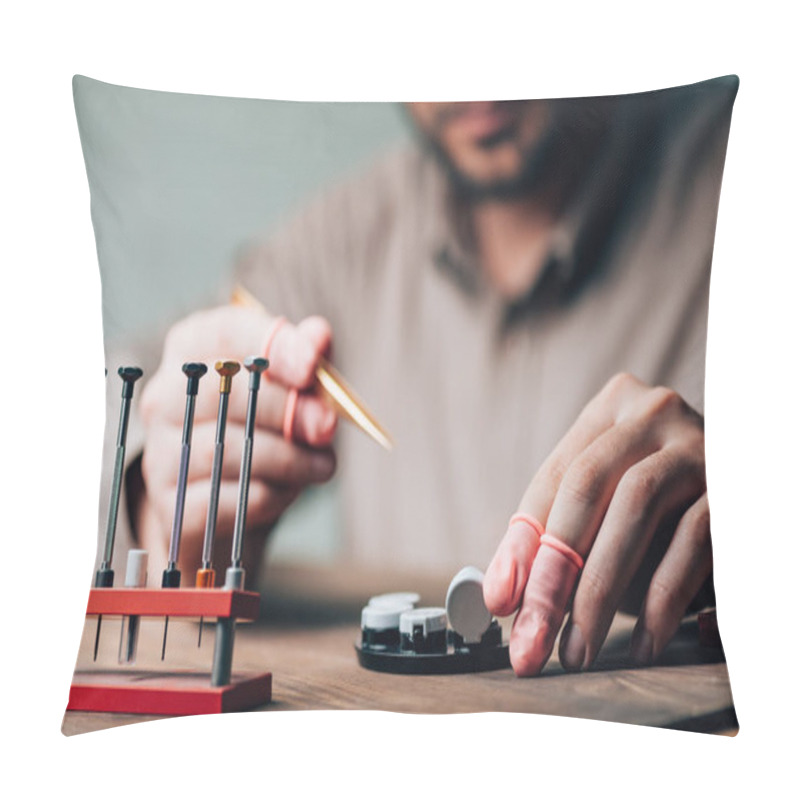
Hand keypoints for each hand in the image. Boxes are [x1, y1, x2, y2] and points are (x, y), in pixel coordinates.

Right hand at [134, 305, 337, 579]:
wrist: (227, 496)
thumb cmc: (264, 423)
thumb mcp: (290, 384)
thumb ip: (305, 357)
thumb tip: (318, 335)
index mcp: (193, 348)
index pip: (226, 333)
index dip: (273, 348)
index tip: (311, 367)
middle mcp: (165, 395)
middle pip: (227, 393)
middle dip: (287, 410)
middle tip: (327, 427)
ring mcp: (160, 449)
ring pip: (227, 449)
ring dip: (288, 459)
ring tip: (321, 465)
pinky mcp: (172, 502)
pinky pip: (228, 498)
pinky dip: (271, 495)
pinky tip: (290, 489)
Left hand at [483, 372, 710, 674]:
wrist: (740, 488)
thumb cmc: (656, 505)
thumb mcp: (602, 505)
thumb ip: (550, 541)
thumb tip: (500, 597)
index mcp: (611, 409)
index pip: (555, 479)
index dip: (522, 544)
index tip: (500, 604)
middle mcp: (654, 415)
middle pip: (586, 488)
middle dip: (553, 574)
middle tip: (531, 641)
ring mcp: (699, 447)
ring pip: (636, 509)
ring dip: (599, 591)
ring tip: (577, 652)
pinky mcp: (737, 490)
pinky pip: (693, 542)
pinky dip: (662, 599)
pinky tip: (641, 643)